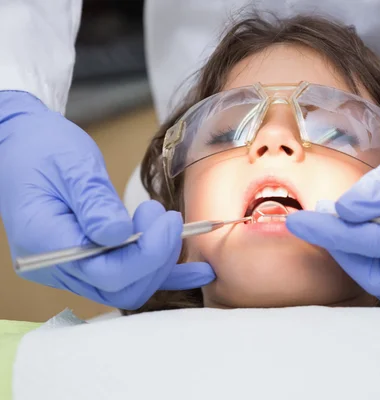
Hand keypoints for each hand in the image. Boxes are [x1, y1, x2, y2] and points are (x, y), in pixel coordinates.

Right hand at [0, 91, 213, 309]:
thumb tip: (120, 235)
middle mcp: (56, 267)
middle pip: (121, 287)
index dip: (147, 252)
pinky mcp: (87, 262)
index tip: (165, 219)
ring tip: (170, 225)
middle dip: (156, 257)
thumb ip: (95, 203)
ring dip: (159, 263)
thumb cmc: (41, 148)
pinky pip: (128, 277)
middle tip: (165, 217)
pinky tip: (197, 271)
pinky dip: (163, 274)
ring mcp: (70, 269)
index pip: (106, 270)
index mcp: (45, 242)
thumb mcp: (71, 166)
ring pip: (127, 287)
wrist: (20, 145)